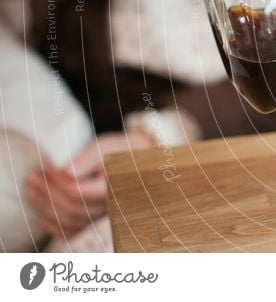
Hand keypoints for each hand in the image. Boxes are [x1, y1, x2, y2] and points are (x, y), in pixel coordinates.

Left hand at [24, 131, 154, 238]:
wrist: (141, 159)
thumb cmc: (122, 150)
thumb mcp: (106, 147)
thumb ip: (87, 159)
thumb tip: (65, 171)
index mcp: (115, 187)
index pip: (78, 191)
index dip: (57, 180)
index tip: (45, 165)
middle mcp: (111, 206)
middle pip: (72, 207)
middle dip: (48, 193)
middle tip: (31, 177)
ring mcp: (105, 215)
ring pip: (71, 220)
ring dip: (47, 208)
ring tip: (31, 192)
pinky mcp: (99, 218)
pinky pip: (77, 231)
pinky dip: (58, 228)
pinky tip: (43, 220)